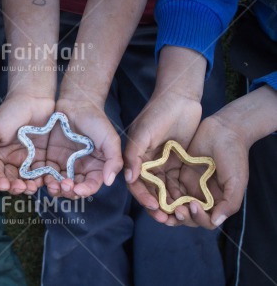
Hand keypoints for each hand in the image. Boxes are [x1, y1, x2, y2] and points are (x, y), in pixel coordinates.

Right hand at [0, 95, 54, 194]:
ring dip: (29, 187)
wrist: (34, 98)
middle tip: (21, 187)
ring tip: (32, 188)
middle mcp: (12, 161)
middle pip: (12, 181)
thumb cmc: (10, 111)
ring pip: (28, 180)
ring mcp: (29, 161)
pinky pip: (43, 173)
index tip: (4, 184)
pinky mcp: (44, 159)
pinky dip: (43, 180)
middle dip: (15, 187)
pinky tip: (45, 181)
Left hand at [44, 99, 122, 198]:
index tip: (78, 189)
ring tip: (51, 185)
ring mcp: (64, 165)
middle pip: (74, 189)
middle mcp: (80, 170)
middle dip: (68, 191)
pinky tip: (42, 178)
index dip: (85, 190)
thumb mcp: (110, 139)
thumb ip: (113, 160)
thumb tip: (109, 181)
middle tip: (63, 186)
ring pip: (59, 185)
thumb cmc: (96, 121)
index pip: (91, 185)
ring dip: (55, 189)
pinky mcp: (50, 159)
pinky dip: (44, 179)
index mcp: (96, 168)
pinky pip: (46, 174)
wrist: (76, 103)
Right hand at [123, 90, 201, 224]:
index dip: (142, 196)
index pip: (135, 182)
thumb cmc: (157, 112)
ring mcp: (163, 163)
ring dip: (169, 202)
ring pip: (164, 189)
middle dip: (156, 205)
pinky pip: (178, 181)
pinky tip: (188, 203)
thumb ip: (134, 156)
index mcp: (135, 157)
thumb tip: (128, 179)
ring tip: (178, 216)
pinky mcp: (178, 162)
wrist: (180, 98)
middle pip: (150, 190)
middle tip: (166, 219)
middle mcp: (147, 163)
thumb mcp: (143, 133)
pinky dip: (181, 193)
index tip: (153, 206)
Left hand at [166, 116, 248, 228]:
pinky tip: (157, 191)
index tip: (192, 204)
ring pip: (176, 206)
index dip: (198, 218)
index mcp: (217, 202)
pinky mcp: (178, 175)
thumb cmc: (234, 156)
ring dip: (169, 210)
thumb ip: (229, 203)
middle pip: (188, 216)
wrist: (223, 130)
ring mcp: (189, 187)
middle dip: (181, 217)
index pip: (205, 220)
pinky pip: (168, 189)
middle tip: (175, 210)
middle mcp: (202, 198)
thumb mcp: (236, 181)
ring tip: (162, 206)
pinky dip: (163, 194)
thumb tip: (215, 222)